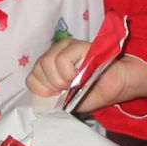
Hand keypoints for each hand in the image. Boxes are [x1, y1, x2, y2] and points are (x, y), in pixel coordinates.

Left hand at [26, 39, 146, 112]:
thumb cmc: (92, 93)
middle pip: (38, 68)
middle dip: (52, 85)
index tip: (55, 94)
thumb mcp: (66, 100)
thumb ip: (51, 97)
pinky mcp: (79, 45)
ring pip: (46, 62)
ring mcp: (66, 47)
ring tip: (74, 82)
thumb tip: (40, 97)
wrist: (115, 88)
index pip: (31, 76)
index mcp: (50, 67)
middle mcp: (55, 53)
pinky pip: (62, 59)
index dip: (41, 88)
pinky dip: (67, 73)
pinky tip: (79, 76)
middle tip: (68, 89)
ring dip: (60, 79)